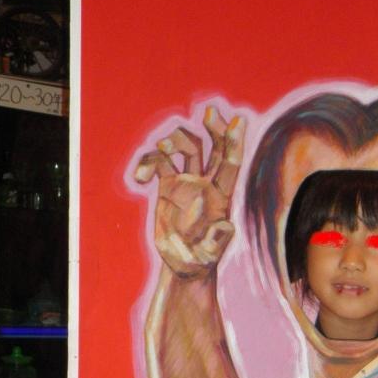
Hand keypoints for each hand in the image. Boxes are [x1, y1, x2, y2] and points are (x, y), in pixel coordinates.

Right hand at [135, 106, 244, 277]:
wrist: (183, 265)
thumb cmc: (199, 262)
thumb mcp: (209, 257)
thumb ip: (217, 242)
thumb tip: (225, 225)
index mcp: (220, 197)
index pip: (229, 165)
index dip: (234, 143)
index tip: (237, 121)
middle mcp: (206, 185)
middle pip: (214, 147)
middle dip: (215, 128)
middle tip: (211, 112)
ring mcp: (187, 182)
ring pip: (187, 147)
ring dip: (174, 140)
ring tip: (162, 150)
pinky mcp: (168, 186)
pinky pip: (159, 162)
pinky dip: (147, 162)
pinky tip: (139, 178)